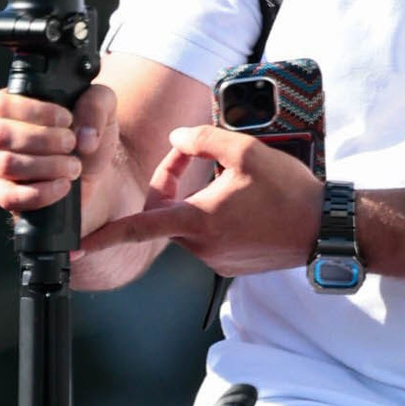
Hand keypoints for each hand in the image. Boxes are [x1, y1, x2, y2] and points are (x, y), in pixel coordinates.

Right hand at [0, 81, 113, 216]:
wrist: (94, 174)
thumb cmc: (87, 134)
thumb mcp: (102, 107)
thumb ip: (97, 103)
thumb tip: (84, 137)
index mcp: (10, 106)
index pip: (3, 104)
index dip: (37, 112)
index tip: (67, 120)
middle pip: (1, 135)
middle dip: (45, 140)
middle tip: (71, 144)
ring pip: (7, 164)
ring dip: (48, 166)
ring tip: (74, 167)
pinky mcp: (4, 195)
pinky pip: (9, 198)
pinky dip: (42, 193)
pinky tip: (64, 186)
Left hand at [76, 122, 325, 273]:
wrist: (323, 229)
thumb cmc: (289, 192)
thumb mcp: (246, 151)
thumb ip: (203, 140)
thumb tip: (176, 139)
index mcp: (198, 220)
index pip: (140, 227)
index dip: (107, 234)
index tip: (81, 245)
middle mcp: (202, 246)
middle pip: (167, 214)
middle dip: (171, 184)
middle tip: (191, 155)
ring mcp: (217, 260)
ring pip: (189, 225)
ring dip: (196, 201)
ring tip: (230, 179)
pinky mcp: (232, 266)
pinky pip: (210, 238)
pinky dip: (216, 218)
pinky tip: (244, 202)